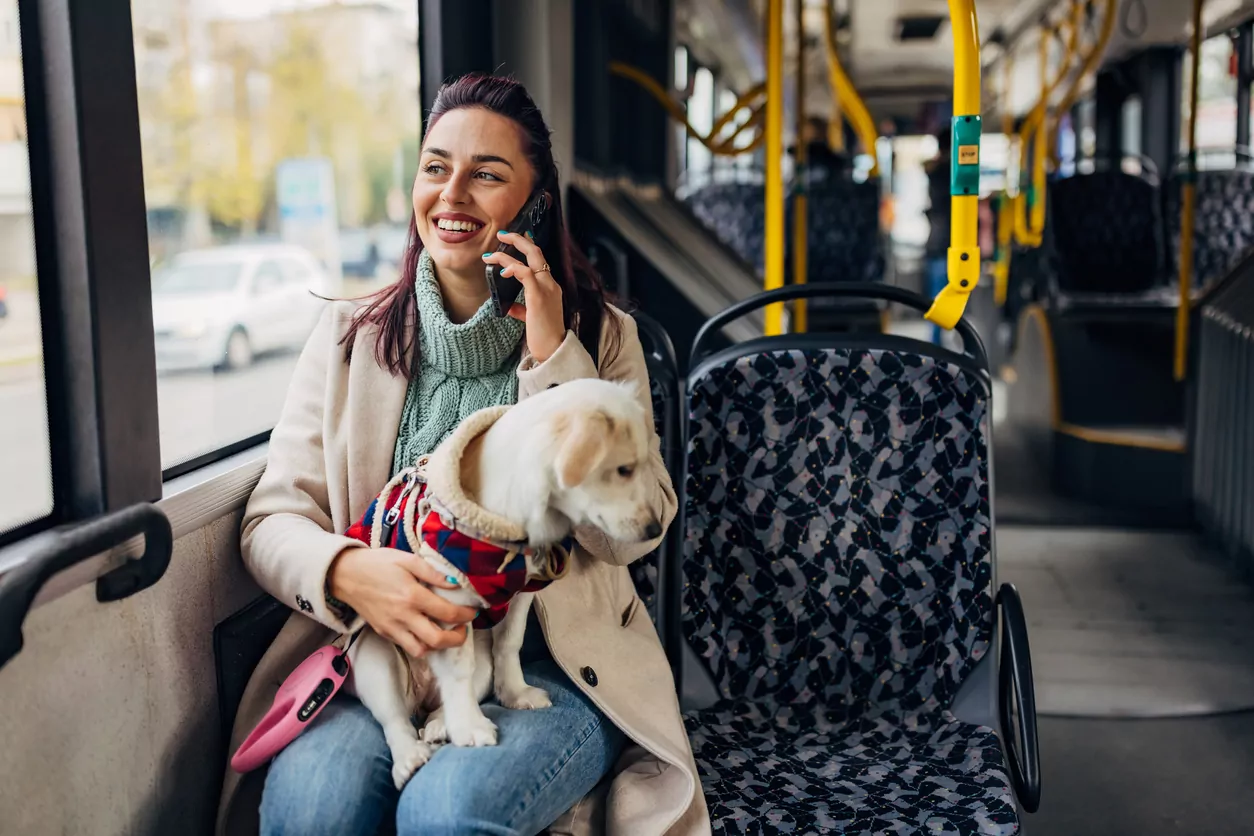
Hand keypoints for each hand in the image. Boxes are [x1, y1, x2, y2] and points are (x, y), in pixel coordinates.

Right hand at [327, 547, 477, 657]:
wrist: (345, 574)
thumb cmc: (377, 563)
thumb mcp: (407, 559)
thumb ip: (433, 572)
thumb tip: (456, 582)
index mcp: (412, 595)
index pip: (447, 613)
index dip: (466, 615)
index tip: (473, 612)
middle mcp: (403, 615)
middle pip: (437, 640)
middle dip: (457, 639)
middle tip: (463, 629)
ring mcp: (392, 627)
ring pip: (421, 650)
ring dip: (437, 645)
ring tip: (444, 632)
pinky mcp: (383, 632)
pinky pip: (406, 646)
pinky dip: (420, 644)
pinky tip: (426, 631)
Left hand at [482, 230, 565, 362]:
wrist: (553, 349)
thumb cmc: (543, 335)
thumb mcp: (531, 318)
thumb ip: (521, 309)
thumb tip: (508, 305)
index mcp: (550, 287)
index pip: (539, 259)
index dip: (526, 246)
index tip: (512, 238)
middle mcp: (550, 283)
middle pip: (536, 252)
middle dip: (517, 240)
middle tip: (501, 234)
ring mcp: (546, 288)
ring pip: (529, 259)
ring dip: (507, 254)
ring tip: (490, 256)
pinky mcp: (539, 297)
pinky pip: (526, 274)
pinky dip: (513, 268)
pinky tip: (501, 272)